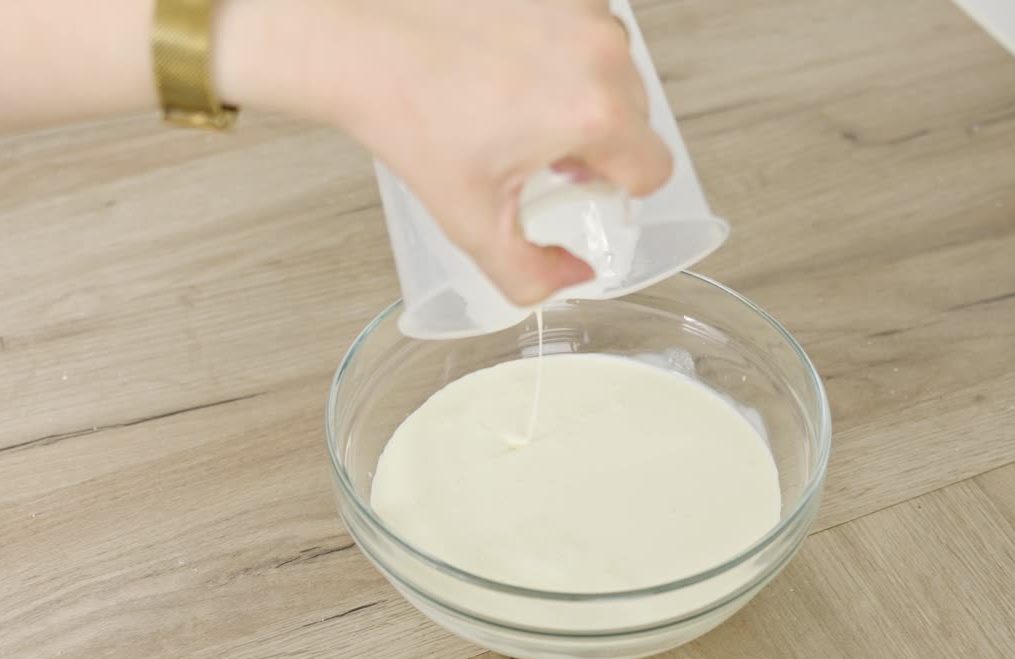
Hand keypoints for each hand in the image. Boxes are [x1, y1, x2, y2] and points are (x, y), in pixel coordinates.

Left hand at [218, 0, 673, 304]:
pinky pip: (588, 27)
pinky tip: (513, 60)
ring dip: (583, 89)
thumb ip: (528, 275)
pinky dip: (562, 47)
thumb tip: (574, 275)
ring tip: (518, 99)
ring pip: (615, 70)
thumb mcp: (469, 220)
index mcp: (592, 113)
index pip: (653, 170)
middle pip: (637, 119)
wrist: (360, 40)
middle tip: (532, 145)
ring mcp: (583, 8)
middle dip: (595, 139)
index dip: (614, 188)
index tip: (574, 182)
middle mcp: (601, 53)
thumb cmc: (408, 113)